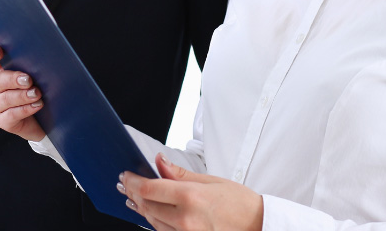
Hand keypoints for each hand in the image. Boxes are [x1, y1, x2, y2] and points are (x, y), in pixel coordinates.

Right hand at [0, 42, 44, 141]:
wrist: (46, 119)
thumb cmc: (42, 92)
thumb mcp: (38, 75)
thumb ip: (34, 65)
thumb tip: (43, 55)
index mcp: (1, 70)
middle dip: (12, 79)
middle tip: (28, 80)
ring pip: (4, 99)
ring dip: (21, 96)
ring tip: (36, 94)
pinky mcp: (3, 121)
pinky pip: (10, 115)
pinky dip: (25, 109)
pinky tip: (37, 106)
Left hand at [118, 155, 262, 230]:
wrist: (259, 225)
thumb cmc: (238, 202)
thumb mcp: (210, 181)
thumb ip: (179, 174)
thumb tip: (158, 161)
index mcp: (191, 198)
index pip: (149, 189)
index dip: (133, 181)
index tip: (126, 176)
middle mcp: (186, 220)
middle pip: (148, 206)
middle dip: (134, 194)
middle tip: (125, 185)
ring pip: (153, 222)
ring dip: (141, 209)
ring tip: (133, 198)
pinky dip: (155, 223)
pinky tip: (151, 214)